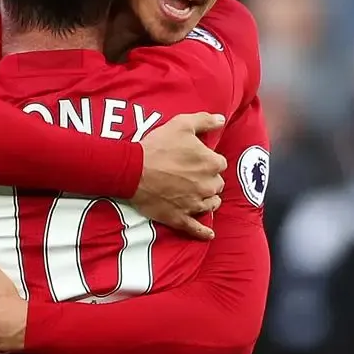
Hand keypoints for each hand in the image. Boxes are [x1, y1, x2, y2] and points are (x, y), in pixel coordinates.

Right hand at [131, 112, 226, 239]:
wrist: (133, 170)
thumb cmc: (158, 146)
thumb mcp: (181, 124)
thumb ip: (204, 121)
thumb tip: (221, 119)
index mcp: (211, 163)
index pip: (220, 163)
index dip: (209, 160)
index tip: (198, 159)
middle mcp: (207, 186)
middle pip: (217, 185)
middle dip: (209, 180)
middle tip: (195, 176)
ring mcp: (194, 204)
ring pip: (211, 205)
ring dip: (208, 200)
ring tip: (200, 196)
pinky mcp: (180, 218)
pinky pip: (196, 229)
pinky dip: (203, 232)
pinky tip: (209, 234)